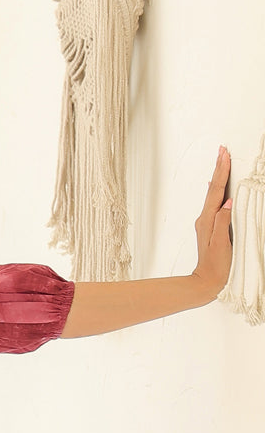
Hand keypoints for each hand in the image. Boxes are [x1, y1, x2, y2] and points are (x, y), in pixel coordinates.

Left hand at [191, 146, 232, 299]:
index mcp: (208, 220)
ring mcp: (207, 223)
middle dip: (219, 168)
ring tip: (222, 161)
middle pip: (214, 189)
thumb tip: (227, 201)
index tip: (224, 154)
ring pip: (214, 194)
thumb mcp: (221, 243)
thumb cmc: (215, 266)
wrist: (205, 282)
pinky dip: (218, 191)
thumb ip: (222, 221)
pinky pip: (214, 203)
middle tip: (223, 150)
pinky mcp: (210, 227)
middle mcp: (205, 218)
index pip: (217, 191)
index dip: (222, 172)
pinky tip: (218, 187)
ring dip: (219, 177)